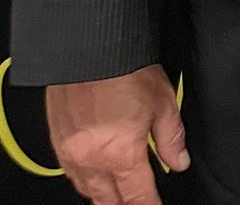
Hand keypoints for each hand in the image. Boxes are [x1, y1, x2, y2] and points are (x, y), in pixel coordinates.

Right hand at [46, 65, 187, 204]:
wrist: (89, 50)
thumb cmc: (124, 71)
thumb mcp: (164, 104)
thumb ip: (172, 138)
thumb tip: (180, 161)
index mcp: (121, 155)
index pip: (138, 197)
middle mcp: (92, 160)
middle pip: (109, 200)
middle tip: (139, 202)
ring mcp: (71, 153)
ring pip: (87, 190)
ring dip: (104, 196)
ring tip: (118, 196)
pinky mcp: (58, 142)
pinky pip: (71, 174)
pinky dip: (85, 181)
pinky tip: (94, 177)